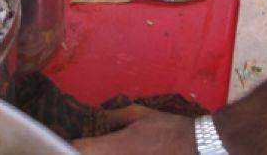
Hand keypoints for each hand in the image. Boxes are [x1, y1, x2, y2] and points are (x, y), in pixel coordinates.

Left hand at [73, 105, 195, 154]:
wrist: (194, 146)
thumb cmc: (165, 128)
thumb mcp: (138, 114)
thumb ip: (113, 116)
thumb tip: (95, 116)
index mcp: (115, 147)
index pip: (80, 150)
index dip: (72, 144)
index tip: (73, 139)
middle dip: (86, 152)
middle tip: (89, 144)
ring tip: (104, 148)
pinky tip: (124, 152)